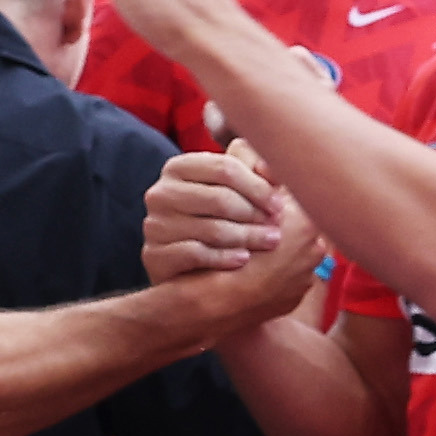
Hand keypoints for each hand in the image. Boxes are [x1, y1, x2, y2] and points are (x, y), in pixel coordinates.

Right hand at [143, 150, 300, 283]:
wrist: (187, 267)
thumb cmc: (217, 219)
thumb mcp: (233, 189)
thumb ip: (253, 170)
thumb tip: (270, 169)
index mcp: (179, 167)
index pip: (225, 168)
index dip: (258, 187)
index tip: (280, 205)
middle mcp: (161, 193)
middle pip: (220, 198)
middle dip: (255, 214)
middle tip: (277, 227)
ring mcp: (154, 224)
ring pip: (211, 228)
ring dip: (248, 237)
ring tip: (269, 242)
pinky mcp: (154, 255)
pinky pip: (196, 254)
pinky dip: (225, 257)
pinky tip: (244, 259)